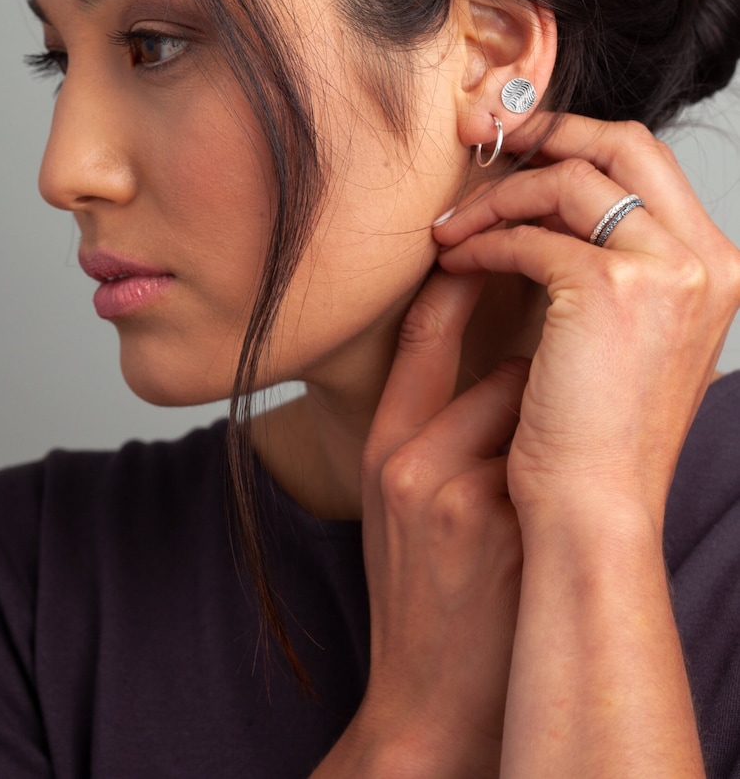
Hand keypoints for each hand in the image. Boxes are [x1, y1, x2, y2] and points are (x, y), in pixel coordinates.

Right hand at [345, 270, 526, 777]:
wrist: (435, 699)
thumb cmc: (419, 587)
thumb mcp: (392, 498)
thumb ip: (426, 419)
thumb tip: (497, 349)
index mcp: (380, 449)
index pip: (423, 329)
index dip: (463, 274)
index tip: (498, 247)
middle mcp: (414, 462)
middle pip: (495, 360)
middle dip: (528, 361)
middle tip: (547, 372)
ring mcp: (467, 494)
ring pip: (536, 402)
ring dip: (550, 411)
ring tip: (543, 455)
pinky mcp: (514, 525)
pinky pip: (555, 449)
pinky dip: (564, 451)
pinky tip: (558, 487)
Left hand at [433, 113, 739, 526]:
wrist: (597, 514)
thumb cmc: (598, 437)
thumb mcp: (623, 337)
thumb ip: (609, 263)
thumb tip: (552, 203)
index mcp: (715, 268)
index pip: (648, 166)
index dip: (579, 143)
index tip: (520, 144)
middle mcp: (709, 259)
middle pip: (623, 143)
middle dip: (546, 130)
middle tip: (483, 136)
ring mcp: (668, 269)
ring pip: (567, 181)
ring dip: (499, 196)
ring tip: (452, 227)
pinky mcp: (610, 287)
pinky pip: (529, 236)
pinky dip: (484, 240)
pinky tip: (454, 259)